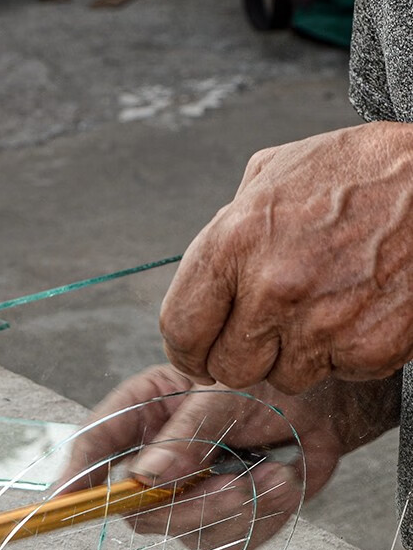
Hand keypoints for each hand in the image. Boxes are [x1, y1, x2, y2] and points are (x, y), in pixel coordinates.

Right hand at [56, 365, 397, 549]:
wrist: (325, 404)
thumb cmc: (272, 381)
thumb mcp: (230, 393)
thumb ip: (189, 434)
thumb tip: (146, 478)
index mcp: (143, 413)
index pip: (94, 448)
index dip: (74, 478)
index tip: (60, 502)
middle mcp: (155, 459)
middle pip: (138, 511)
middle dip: (191, 508)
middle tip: (238, 487)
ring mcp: (186, 497)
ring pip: (187, 535)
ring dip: (238, 512)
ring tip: (277, 474)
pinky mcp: (221, 523)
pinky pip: (227, 546)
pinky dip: (262, 522)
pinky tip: (281, 484)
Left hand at [159, 122, 412, 393]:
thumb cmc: (363, 172)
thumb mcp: (275, 174)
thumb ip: (229, 230)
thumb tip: (206, 281)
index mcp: (237, 240)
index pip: (182, 328)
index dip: (189, 348)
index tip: (200, 352)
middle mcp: (274, 287)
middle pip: (229, 369)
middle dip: (246, 354)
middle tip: (273, 327)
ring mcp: (322, 323)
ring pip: (284, 378)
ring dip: (300, 353)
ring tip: (328, 303)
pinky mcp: (366, 348)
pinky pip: (339, 373)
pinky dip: (349, 351)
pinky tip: (362, 309)